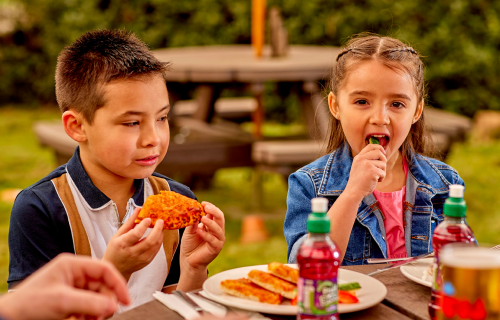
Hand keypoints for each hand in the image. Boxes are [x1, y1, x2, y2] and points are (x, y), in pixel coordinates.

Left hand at [0, 253, 129, 319]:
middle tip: (106, 314)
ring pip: (97, 297)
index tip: (126, 299)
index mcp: (72, 265)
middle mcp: (74, 274)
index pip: (104, 269)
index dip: (118, 284)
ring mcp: (72, 288)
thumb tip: (113, 305)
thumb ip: (90, 302)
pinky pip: (89, 306)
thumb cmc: (28, 304)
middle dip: (106, 301)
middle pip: (103, 285)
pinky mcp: (70, 301)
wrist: (10, 319)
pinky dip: (91, 315)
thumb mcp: (62, 301)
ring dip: (98, 310)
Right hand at [103, 207, 164, 279]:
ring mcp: (140, 259)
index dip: (143, 226)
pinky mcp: (146, 261)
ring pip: (155, 246)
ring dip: (160, 235)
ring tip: (161, 227)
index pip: (136, 234)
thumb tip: (138, 209)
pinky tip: (158, 235)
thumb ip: (129, 222)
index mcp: (122, 244)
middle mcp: (132, 253)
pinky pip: (156, 250)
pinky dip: (159, 241)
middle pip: (149, 241)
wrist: (116, 269)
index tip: (148, 219)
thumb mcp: (117, 235)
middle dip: (157, 230)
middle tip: (160, 221)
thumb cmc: (115, 250)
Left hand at [179, 202, 224, 282]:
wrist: (188, 261)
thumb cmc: (189, 245)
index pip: (215, 214)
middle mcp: (217, 232)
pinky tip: (199, 230)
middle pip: (220, 218)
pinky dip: (206, 234)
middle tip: (206, 207)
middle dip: (214, 211)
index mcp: (212, 226)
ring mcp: (218, 240)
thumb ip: (194, 221)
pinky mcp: (216, 248)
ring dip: (211, 222)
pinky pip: (213, 240)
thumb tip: (195, 209)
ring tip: (202, 218)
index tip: (202, 203)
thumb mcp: (190, 230)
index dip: (210, 207)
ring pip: (218, 229)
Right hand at [345, 144, 386, 199]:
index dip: (379, 147)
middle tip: (381, 168)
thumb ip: (366, 159)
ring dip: (382, 171)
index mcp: (358, 157)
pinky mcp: (373, 172)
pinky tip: (375, 181)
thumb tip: (381, 153)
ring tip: (375, 177)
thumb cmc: (358, 181)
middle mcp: (362, 159)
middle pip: (379, 153)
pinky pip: (383, 172)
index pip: (370, 146)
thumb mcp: (359, 166)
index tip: (383, 152)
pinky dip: (382, 178)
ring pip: (383, 164)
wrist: (354, 191)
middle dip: (384, 160)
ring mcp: (367, 165)